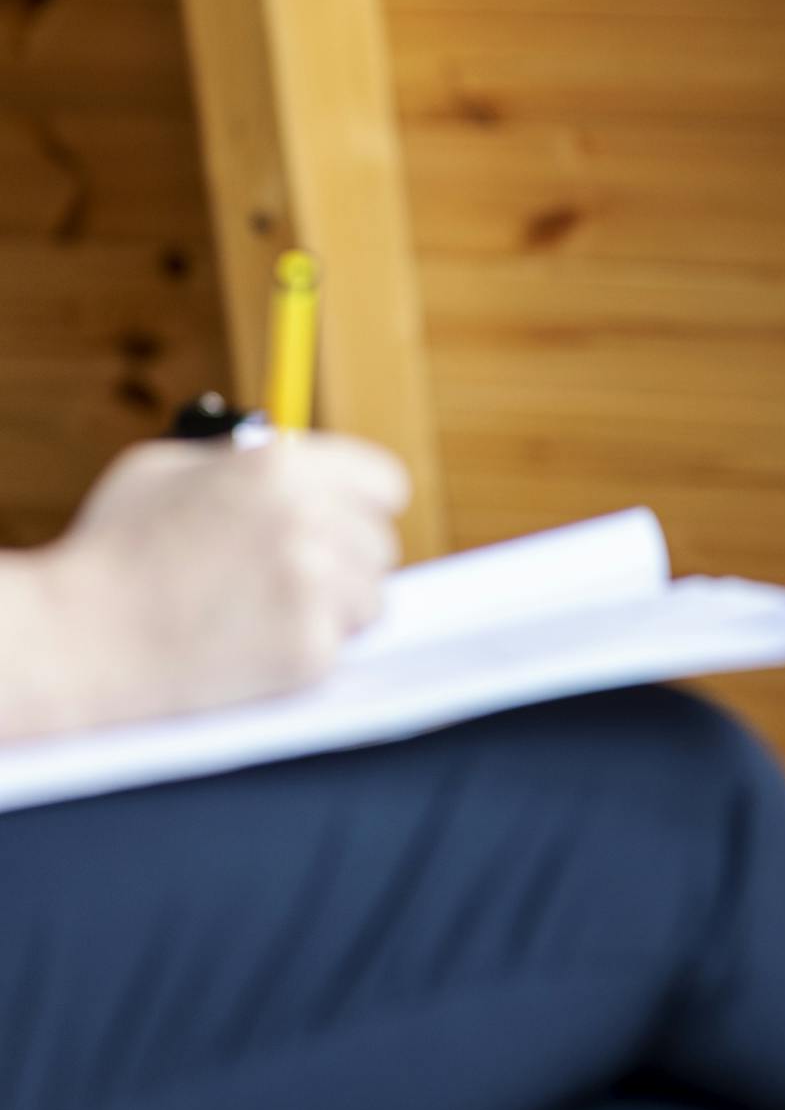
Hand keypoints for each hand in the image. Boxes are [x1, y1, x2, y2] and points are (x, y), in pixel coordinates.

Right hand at [23, 435, 409, 733]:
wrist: (75, 642)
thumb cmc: (111, 555)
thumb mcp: (163, 470)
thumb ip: (239, 460)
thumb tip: (288, 457)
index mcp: (279, 468)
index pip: (384, 484)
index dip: (364, 507)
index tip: (348, 524)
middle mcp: (307, 520)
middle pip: (380, 546)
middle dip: (344, 563)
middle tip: (289, 580)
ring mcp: (313, 586)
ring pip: (370, 600)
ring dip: (332, 611)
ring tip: (262, 614)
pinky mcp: (309, 648)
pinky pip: (341, 647)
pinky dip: (306, 652)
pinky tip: (252, 645)